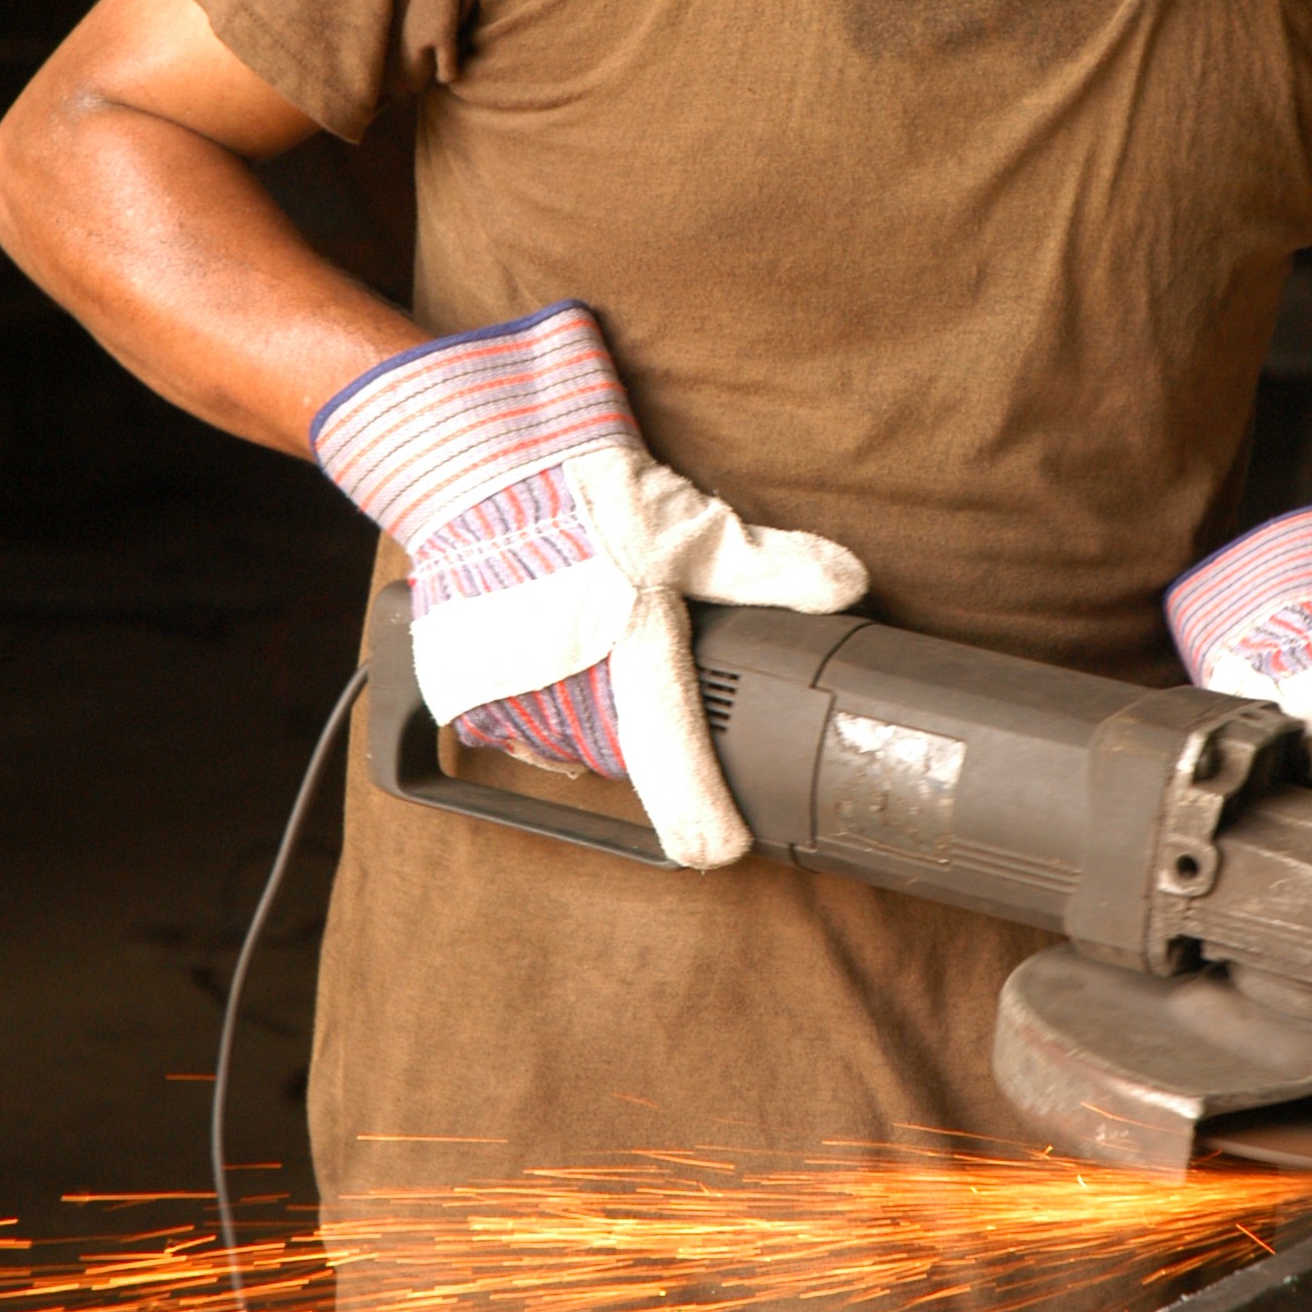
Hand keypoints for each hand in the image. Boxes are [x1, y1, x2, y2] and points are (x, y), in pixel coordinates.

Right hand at [314, 304, 866, 868]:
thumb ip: (767, 568)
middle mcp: (565, 688)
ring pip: (570, 744)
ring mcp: (507, 697)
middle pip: (625, 753)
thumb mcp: (687, 526)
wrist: (476, 461)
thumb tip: (848, 586)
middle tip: (646, 659)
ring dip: (590, 716)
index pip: (673, 763)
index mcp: (633, 651)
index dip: (702, 819)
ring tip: (592, 639)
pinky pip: (516, 729)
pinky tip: (551, 655)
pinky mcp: (464, 694)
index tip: (720, 851)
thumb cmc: (582, 493)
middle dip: (646, 726)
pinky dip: (540, 705)